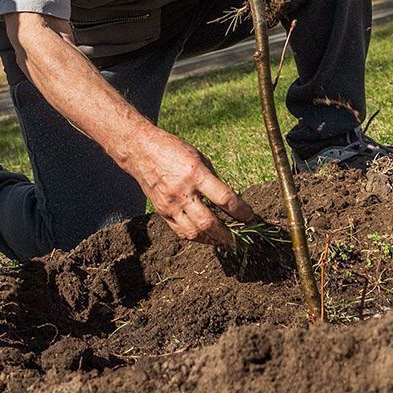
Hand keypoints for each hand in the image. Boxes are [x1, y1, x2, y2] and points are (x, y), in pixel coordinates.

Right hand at [120, 126, 257, 246]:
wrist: (141, 151)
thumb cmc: (173, 150)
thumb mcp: (199, 158)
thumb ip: (212, 180)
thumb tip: (228, 201)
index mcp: (196, 174)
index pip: (224, 199)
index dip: (241, 211)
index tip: (251, 217)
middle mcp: (183, 192)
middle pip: (209, 222)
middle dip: (229, 234)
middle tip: (241, 239)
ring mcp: (170, 204)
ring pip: (194, 232)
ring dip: (213, 240)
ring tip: (224, 241)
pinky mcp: (162, 212)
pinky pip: (181, 231)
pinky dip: (196, 237)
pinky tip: (206, 237)